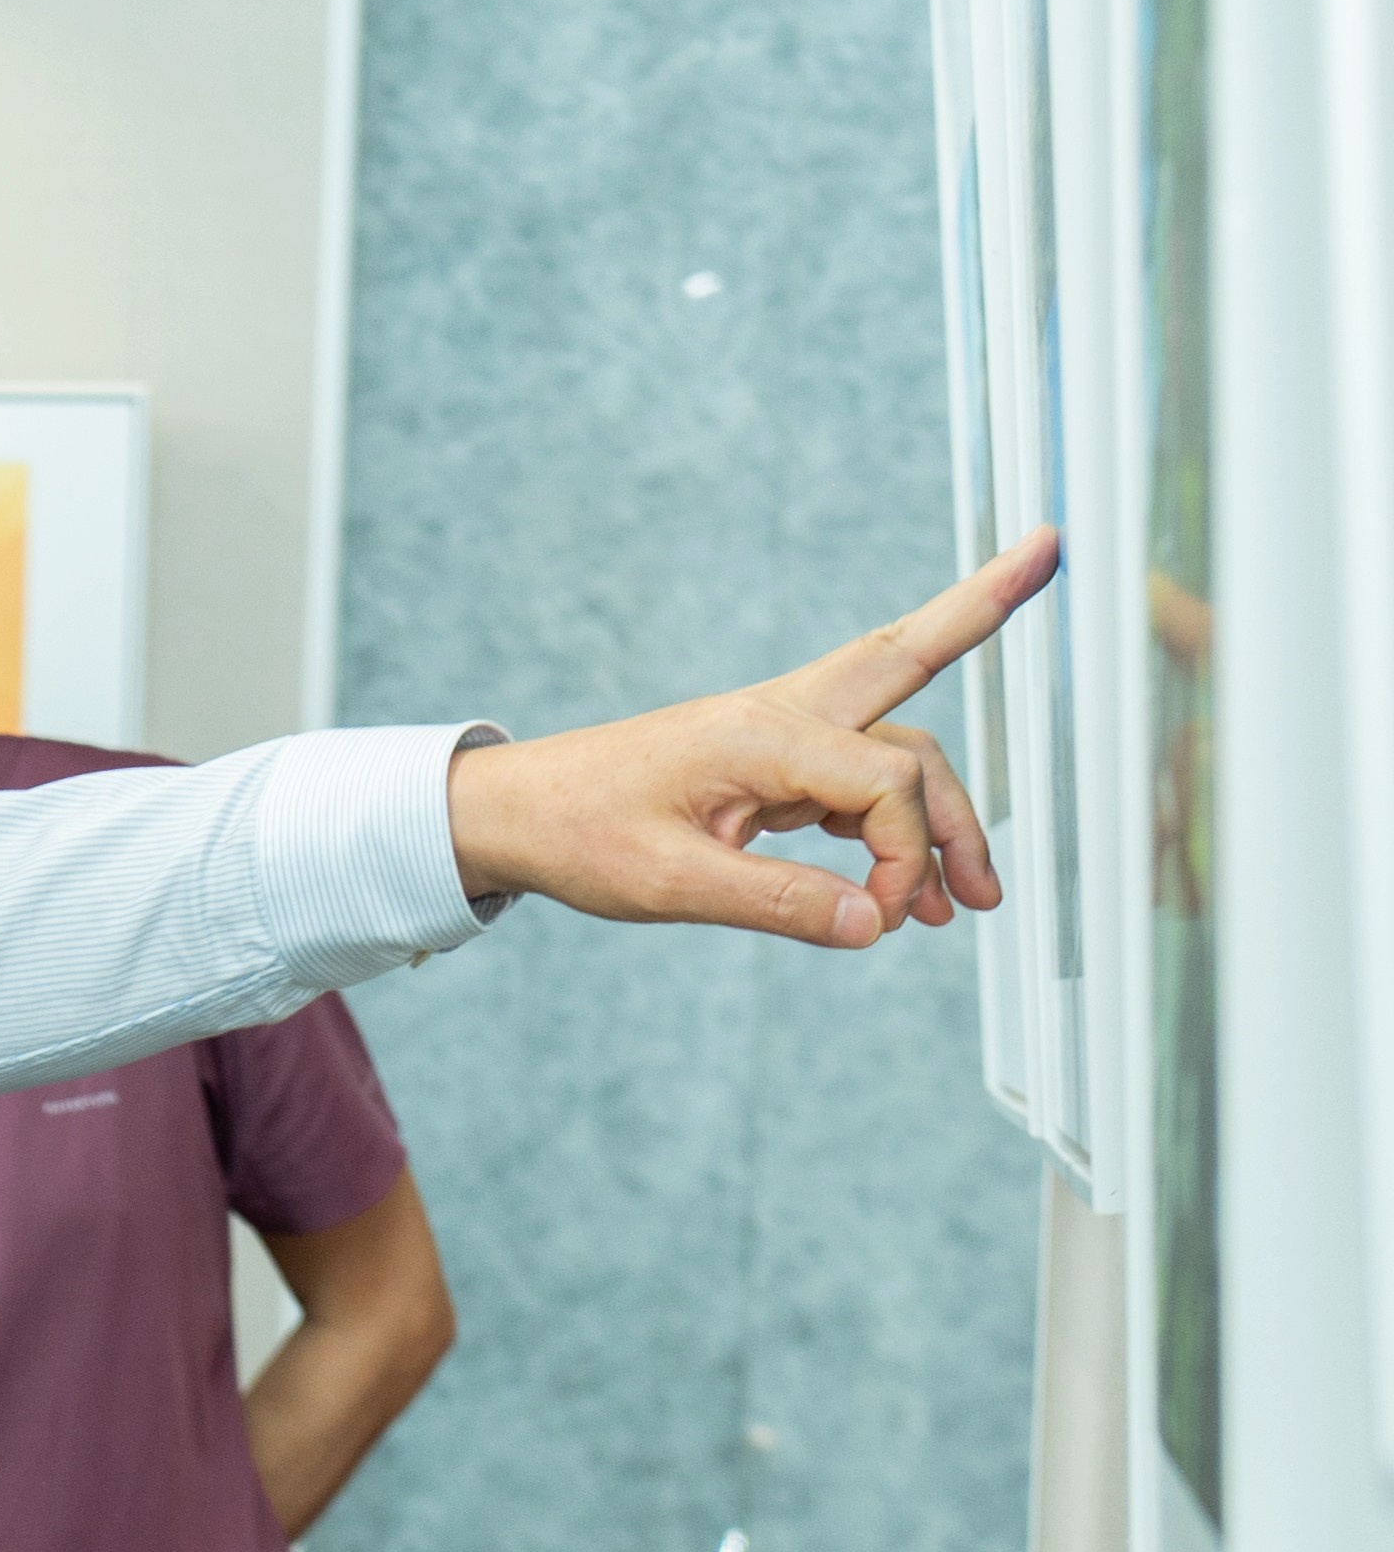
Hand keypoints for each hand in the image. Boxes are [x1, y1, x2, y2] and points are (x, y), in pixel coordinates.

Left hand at [443, 536, 1049, 943]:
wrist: (513, 813)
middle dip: (976, 627)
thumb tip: (877, 924)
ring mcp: (777, 736)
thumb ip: (776, 904)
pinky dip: (894, 829)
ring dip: (941, 814)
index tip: (892, 915)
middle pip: (904, 677)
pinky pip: (859, 782)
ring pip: (894, 751)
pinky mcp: (771, 765)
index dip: (908, 849)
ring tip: (977, 896)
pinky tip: (912, 893)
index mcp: (756, 732)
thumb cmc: (576, 835)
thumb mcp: (667, 885)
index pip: (885, 776)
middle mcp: (777, 716)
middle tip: (1040, 638)